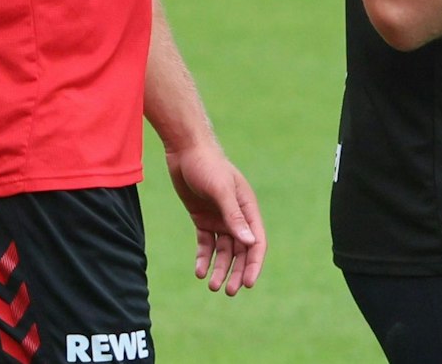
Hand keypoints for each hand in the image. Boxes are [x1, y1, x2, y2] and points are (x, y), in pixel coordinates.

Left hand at [164, 142, 266, 295]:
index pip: (256, 241)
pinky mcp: (202, 218)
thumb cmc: (207, 165)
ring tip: (212, 285)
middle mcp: (236, 215)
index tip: (247, 283)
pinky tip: (199, 271)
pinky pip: (206, 243)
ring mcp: (219, 218)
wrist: (185, 149)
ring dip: (220, 268)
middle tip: (228, 291)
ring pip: (223, 250)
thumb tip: (250, 243)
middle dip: (236, 271)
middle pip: (241, 250)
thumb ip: (234, 217)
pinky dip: (204, 258)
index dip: (254, 264)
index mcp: (248, 208)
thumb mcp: (221, 190)